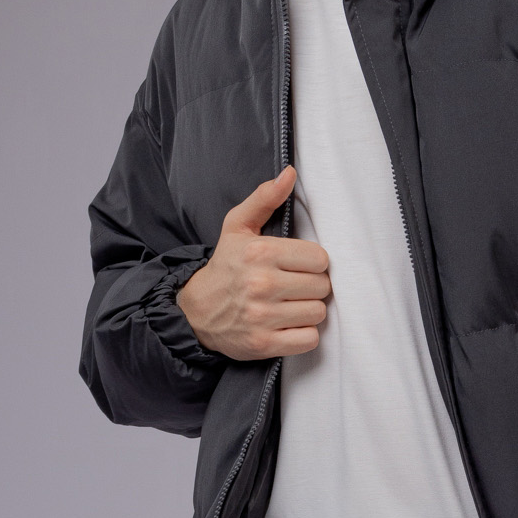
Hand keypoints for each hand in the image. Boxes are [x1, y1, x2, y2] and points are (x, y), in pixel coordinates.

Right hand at [175, 167, 331, 360]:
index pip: (319, 259)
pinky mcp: (264, 344)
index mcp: (260, 252)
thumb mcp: (238, 227)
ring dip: (307, 310)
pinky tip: (287, 324)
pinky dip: (302, 334)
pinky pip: (309, 339)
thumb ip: (265, 198)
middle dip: (311, 286)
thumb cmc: (225, 267)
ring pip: (318, 312)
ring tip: (288, 305)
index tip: (297, 266)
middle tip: (292, 286)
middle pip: (322, 286)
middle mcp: (262, 284)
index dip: (312, 263)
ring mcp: (262, 317)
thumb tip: (290, 173)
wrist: (195, 312)